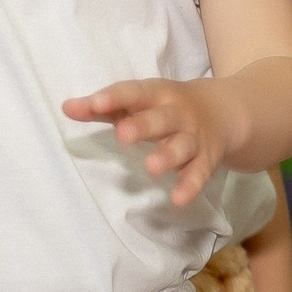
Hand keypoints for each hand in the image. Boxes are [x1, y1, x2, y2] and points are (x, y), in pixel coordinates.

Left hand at [63, 78, 231, 205]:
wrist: (225, 111)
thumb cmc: (165, 107)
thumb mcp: (139, 101)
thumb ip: (103, 107)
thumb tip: (66, 108)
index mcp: (158, 94)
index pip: (135, 92)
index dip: (116, 97)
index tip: (96, 102)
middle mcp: (179, 113)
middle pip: (162, 118)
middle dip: (144, 126)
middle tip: (123, 134)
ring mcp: (194, 136)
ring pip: (183, 145)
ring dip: (168, 155)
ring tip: (151, 167)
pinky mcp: (206, 159)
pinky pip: (200, 173)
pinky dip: (191, 185)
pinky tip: (178, 199)